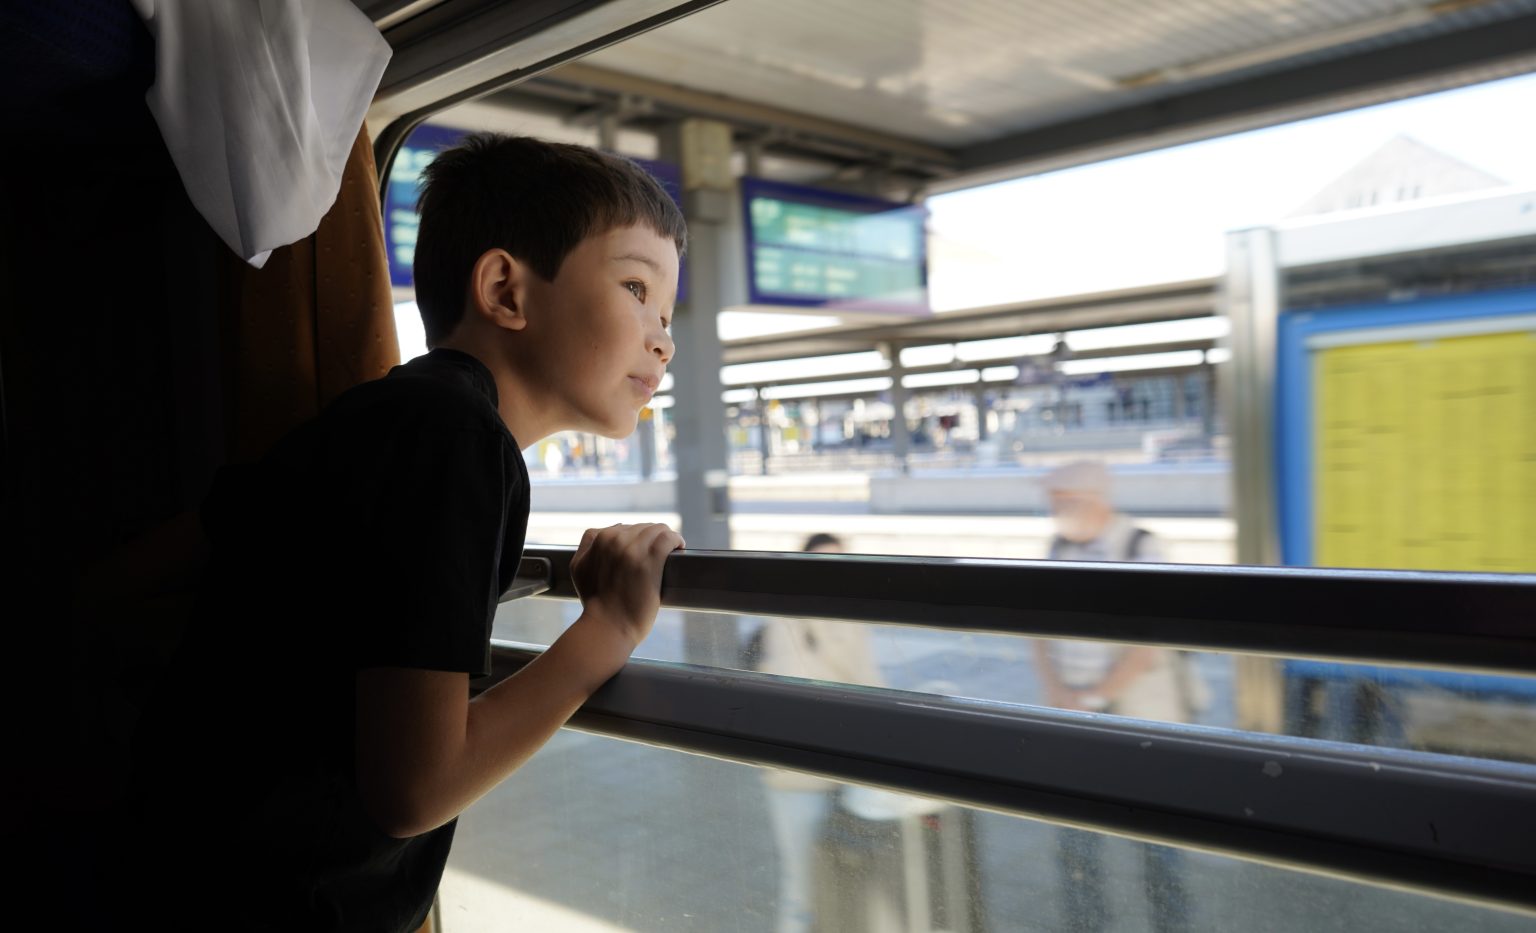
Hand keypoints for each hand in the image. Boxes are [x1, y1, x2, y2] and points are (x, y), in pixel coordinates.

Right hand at [568, 523, 684, 650]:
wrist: (607, 626)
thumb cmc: (595, 604)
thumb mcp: (579, 569)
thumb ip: (586, 547)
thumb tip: (601, 535)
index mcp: (599, 539)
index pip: (625, 528)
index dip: (637, 539)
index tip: (644, 551)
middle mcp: (615, 539)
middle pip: (642, 528)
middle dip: (651, 539)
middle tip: (658, 555)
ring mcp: (633, 548)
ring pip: (657, 529)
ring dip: (666, 538)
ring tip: (671, 549)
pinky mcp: (651, 559)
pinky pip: (669, 537)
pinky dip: (676, 540)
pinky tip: (679, 547)